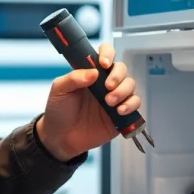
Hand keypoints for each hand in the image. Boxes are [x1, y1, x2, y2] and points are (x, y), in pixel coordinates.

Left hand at [37, 43, 140, 160]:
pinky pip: (134, 104)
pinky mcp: (120, 114)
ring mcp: (114, 97)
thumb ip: (74, 78)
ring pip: (130, 85)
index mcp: (90, 73)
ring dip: (123, 91)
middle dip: (117, 76)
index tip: (104, 64)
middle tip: (107, 87)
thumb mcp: (59, 90)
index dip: (108, 54)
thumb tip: (93, 72)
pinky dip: (131, 105)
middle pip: (121, 69)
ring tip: (109, 102)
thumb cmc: (58, 111)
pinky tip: (119, 111)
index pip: (105, 55)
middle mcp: (104, 83)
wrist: (61, 138)